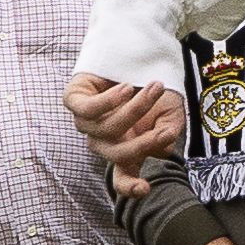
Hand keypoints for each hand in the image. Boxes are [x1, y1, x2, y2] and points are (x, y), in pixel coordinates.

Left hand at [65, 76, 186, 186]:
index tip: (145, 188)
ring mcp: (86, 123)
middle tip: (167, 129)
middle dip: (145, 143)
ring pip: (107, 129)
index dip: (130, 187)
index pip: (122, 177)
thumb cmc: (152, 89)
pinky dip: (109, 101)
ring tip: (156, 88)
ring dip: (136, 110)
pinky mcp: (74, 100)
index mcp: (123, 149)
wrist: (136, 56)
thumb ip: (169, 131)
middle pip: (119, 154)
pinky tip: (126, 88)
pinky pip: (87, 110)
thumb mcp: (169, 113)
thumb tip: (165, 140)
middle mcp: (102, 140)